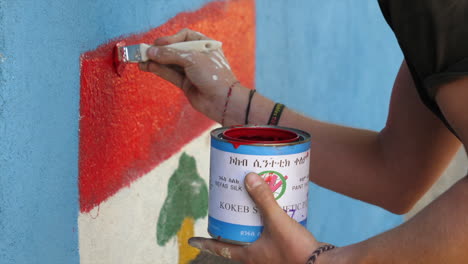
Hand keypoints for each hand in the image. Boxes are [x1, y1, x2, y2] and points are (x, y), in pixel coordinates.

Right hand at [139, 28, 238, 121]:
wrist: (223, 101)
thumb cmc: (213, 76)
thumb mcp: (192, 60)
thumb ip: (170, 55)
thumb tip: (151, 52)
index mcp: (205, 45)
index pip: (184, 36)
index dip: (171, 39)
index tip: (160, 43)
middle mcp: (198, 57)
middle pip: (175, 50)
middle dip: (160, 51)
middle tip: (144, 51)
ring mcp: (191, 71)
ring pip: (170, 63)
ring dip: (156, 61)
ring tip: (141, 60)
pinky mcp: (186, 83)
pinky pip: (170, 74)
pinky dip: (159, 70)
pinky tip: (147, 67)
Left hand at [188, 173, 321, 263]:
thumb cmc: (297, 251)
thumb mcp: (277, 222)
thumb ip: (264, 200)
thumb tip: (248, 178)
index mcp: (249, 256)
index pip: (220, 248)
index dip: (205, 243)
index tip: (191, 239)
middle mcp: (257, 259)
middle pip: (236, 243)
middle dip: (229, 229)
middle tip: (225, 214)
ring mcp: (271, 258)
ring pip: (253, 240)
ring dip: (249, 227)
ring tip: (249, 210)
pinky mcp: (284, 253)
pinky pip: (269, 239)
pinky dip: (267, 227)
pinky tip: (274, 214)